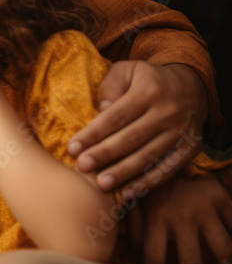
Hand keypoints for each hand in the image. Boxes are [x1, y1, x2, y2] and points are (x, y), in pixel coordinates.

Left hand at [66, 61, 205, 194]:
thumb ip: (110, 87)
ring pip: (148, 157)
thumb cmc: (147, 80)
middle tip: (82, 167)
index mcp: (148, 92)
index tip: (72, 148)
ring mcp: (181, 132)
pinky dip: (147, 183)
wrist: (192, 86)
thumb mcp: (127, 70)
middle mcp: (167, 113)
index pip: (115, 117)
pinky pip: (167, 169)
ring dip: (123, 173)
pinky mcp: (190, 149)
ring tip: (101, 184)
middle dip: (104, 155)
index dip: (93, 134)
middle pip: (130, 139)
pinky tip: (128, 193)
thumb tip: (101, 111)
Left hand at [127, 173, 231, 263]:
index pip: (155, 256)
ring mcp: (206, 210)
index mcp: (156, 216)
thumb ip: (131, 221)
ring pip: (222, 249)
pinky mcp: (224, 201)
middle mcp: (182, 217)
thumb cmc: (153, 178)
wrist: (174, 145)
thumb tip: (129, 249)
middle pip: (190, 261)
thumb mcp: (135, 195)